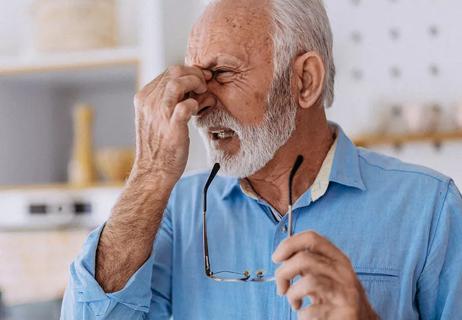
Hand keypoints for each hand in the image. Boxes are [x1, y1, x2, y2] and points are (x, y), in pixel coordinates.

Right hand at [131, 65, 212, 182]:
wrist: (153, 172)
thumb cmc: (160, 146)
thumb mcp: (157, 117)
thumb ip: (167, 100)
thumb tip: (189, 87)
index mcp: (144, 97)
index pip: (168, 72)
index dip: (188, 72)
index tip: (200, 81)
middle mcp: (149, 102)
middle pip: (174, 71)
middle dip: (194, 74)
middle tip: (204, 85)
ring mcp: (159, 114)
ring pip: (177, 82)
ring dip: (195, 83)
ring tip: (202, 93)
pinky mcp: (172, 127)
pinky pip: (186, 105)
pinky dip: (195, 104)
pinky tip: (197, 112)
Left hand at [272, 231, 377, 319]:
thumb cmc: (335, 296)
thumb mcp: (323, 274)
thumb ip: (306, 263)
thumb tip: (281, 256)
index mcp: (337, 257)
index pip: (311, 238)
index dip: (289, 244)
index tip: (276, 258)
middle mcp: (343, 271)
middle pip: (304, 259)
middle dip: (283, 273)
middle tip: (281, 288)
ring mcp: (346, 291)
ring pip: (308, 282)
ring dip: (292, 294)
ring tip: (294, 302)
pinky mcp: (345, 311)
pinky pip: (311, 310)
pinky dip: (302, 314)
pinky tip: (307, 315)